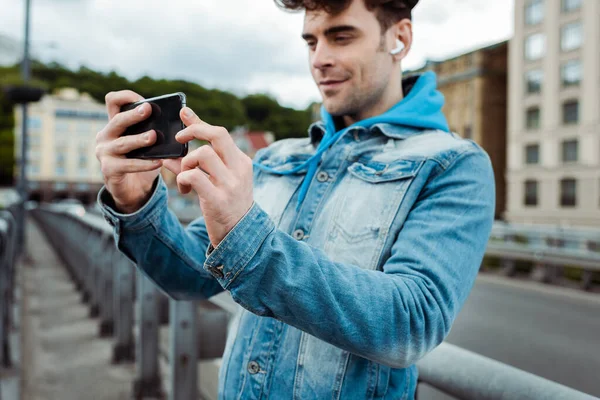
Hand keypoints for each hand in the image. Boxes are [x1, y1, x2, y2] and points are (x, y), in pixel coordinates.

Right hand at [95, 90, 162, 213]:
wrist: (132, 190)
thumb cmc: (141, 160)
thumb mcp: (145, 143)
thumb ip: (153, 129)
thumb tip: (180, 117)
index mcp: (114, 124)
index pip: (112, 101)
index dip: (126, 96)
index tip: (145, 100)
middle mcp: (105, 135)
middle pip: (117, 120)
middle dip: (134, 115)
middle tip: (149, 110)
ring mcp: (104, 153)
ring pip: (123, 143)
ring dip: (139, 139)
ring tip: (154, 136)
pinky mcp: (109, 170)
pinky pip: (128, 165)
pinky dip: (144, 164)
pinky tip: (158, 162)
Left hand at [162, 107, 253, 247]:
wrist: (239, 235)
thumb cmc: (225, 205)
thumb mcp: (218, 180)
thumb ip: (199, 162)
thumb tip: (174, 147)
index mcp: (242, 162)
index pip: (220, 133)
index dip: (199, 122)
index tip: (183, 115)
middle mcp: (239, 169)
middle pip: (217, 134)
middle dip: (193, 130)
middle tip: (179, 139)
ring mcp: (230, 184)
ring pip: (202, 154)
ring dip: (186, 163)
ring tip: (184, 177)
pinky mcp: (218, 199)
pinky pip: (194, 176)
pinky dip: (183, 179)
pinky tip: (184, 189)